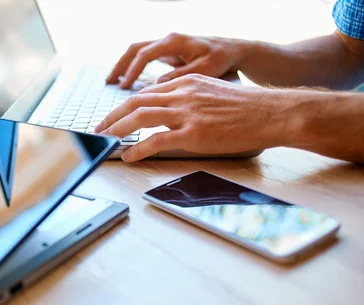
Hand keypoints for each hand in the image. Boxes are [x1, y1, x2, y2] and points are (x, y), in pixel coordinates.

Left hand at [95, 74, 302, 161]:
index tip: (114, 115)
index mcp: (186, 82)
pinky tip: (129, 156)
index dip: (126, 105)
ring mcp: (187, 112)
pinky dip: (138, 148)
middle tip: (98, 129)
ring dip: (117, 129)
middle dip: (112, 116)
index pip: (147, 92)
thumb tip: (171, 111)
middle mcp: (182, 93)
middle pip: (136, 101)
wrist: (272, 112)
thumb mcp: (213, 93)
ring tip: (105, 141)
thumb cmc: (247, 107)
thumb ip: (190, 98)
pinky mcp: (194, 132)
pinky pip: (156, 140)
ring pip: (140, 117)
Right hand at [106, 33, 241, 88]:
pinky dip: (133, 68)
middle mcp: (167, 40)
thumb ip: (181, 76)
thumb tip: (158, 84)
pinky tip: (127, 82)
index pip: (145, 54)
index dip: (133, 71)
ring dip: (124, 66)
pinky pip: (145, 59)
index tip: (124, 87)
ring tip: (112, 82)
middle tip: (109, 83)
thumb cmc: (221, 59)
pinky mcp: (168, 54)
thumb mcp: (204, 69)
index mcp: (174, 41)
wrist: (233, 51)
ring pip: (137, 52)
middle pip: (135, 49)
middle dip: (120, 66)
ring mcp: (166, 46)